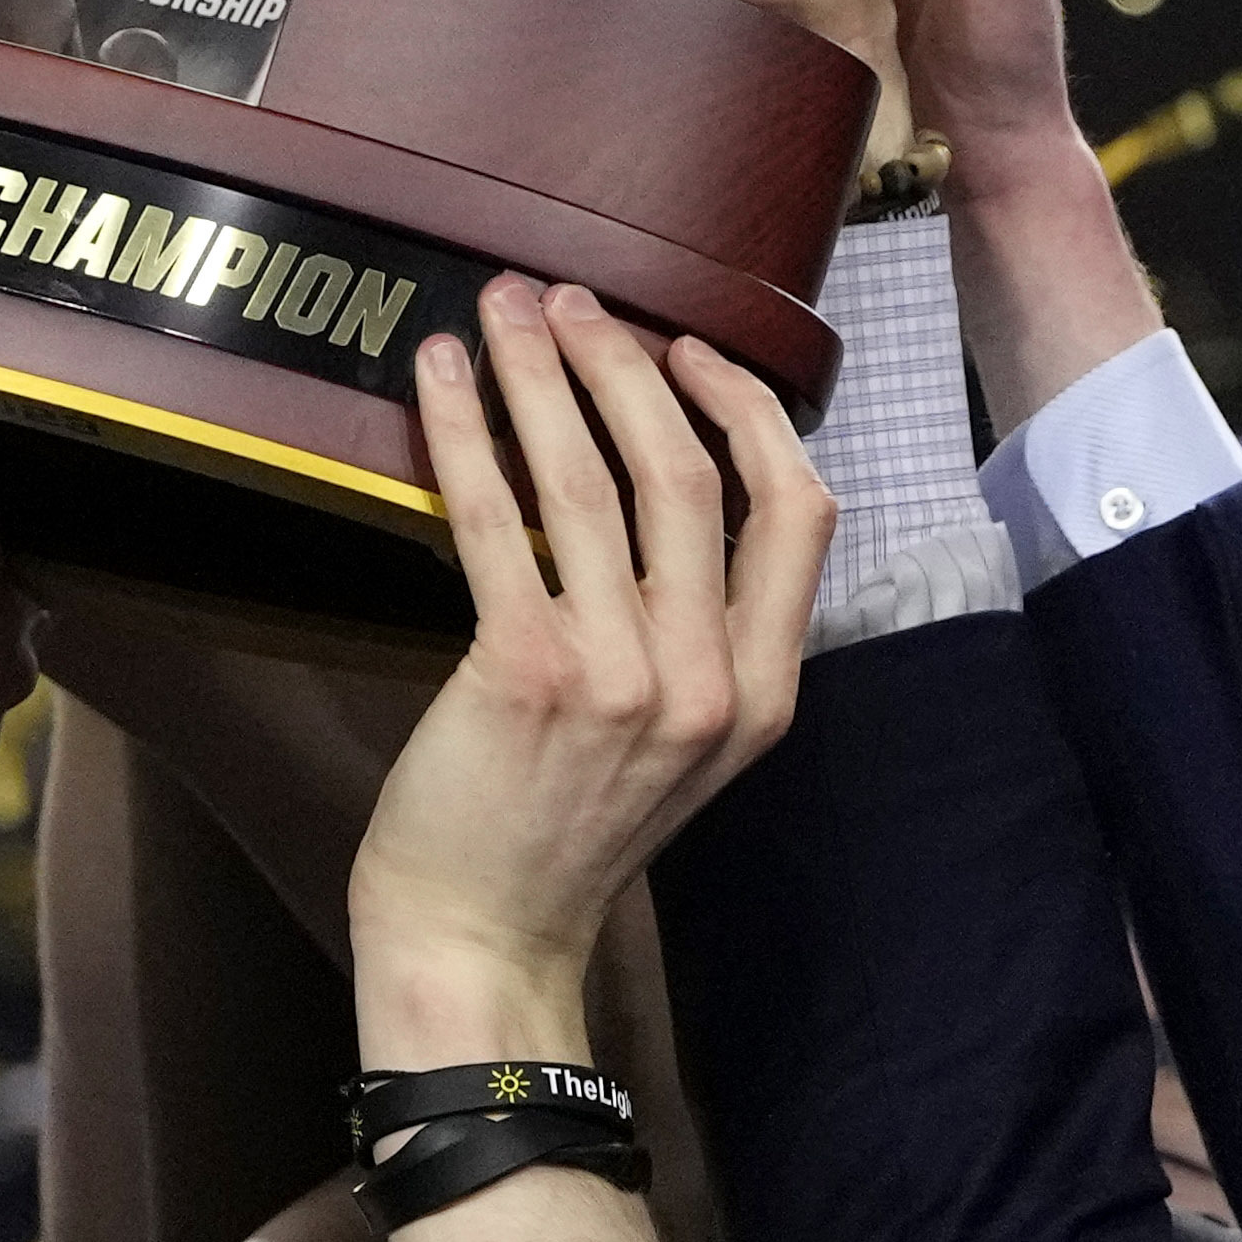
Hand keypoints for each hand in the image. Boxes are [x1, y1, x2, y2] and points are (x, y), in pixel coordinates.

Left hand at [343, 288, 830, 1050]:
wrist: (485, 939)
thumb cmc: (564, 833)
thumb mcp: (682, 744)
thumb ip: (701, 635)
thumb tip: (666, 483)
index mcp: (762, 693)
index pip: (799, 512)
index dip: (745, 410)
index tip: (685, 350)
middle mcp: (708, 682)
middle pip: (692, 473)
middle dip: (626, 364)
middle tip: (570, 303)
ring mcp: (622, 678)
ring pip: (594, 478)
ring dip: (543, 373)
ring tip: (503, 311)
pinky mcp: (524, 675)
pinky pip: (497, 518)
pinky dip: (467, 431)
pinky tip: (442, 376)